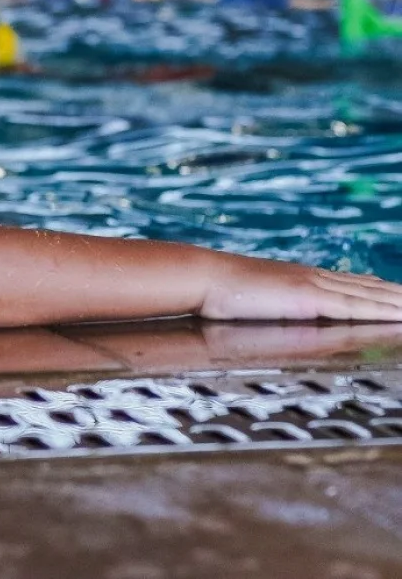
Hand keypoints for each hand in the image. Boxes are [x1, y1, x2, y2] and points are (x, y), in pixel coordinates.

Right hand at [201, 256, 401, 321]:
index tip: (396, 290)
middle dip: (396, 295)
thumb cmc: (224, 291)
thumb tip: (285, 309)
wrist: (209, 277)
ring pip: (369, 295)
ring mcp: (315, 287)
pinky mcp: (311, 299)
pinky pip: (356, 307)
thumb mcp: (257, 298)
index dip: (378, 288)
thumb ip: (277, 303)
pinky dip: (382, 310)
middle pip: (368, 288)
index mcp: (302, 278)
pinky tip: (400, 314)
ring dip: (397, 301)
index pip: (351, 283)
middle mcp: (314, 278)